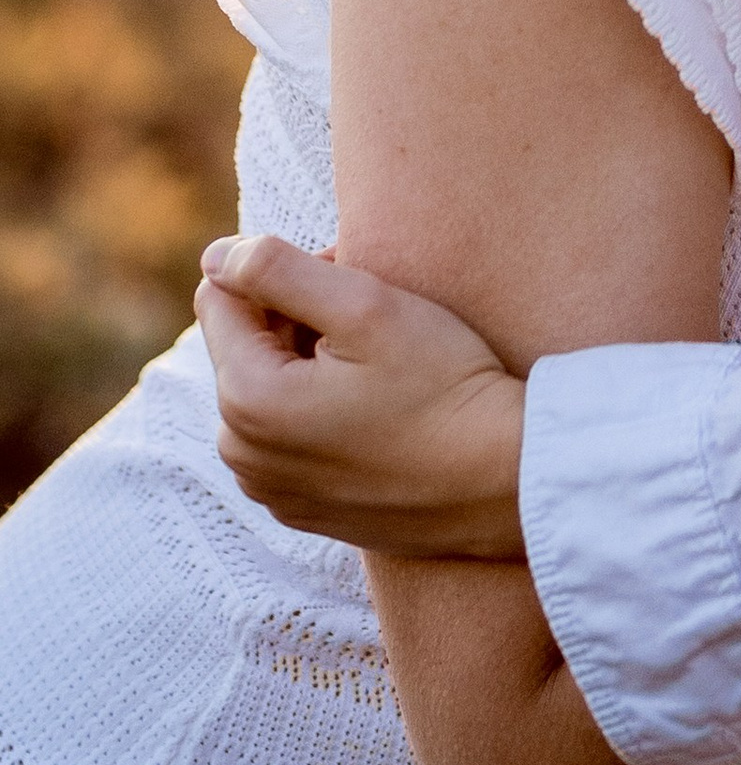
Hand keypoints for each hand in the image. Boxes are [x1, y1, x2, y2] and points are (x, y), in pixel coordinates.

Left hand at [197, 231, 529, 559]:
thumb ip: (277, 270)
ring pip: (269, 386)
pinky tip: (381, 410)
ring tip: (384, 365)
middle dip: (299, 315)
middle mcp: (241, 454)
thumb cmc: (440, 386)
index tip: (349, 283)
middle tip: (378, 319)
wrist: (501, 483)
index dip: (285, 269)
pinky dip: (324, 408)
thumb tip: (214, 256)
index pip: (221, 295)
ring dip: (313, 361)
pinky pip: (290, 434)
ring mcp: (270, 489)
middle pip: (247, 341)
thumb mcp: (364, 307)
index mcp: (245, 401)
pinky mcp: (302, 508)